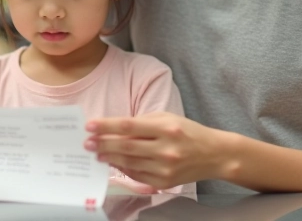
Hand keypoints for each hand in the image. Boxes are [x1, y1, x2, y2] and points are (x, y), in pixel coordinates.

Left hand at [85, 112, 227, 189]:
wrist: (214, 155)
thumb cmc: (188, 132)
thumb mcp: (167, 118)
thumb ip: (142, 123)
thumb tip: (113, 129)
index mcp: (166, 128)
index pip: (129, 126)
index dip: (107, 126)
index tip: (90, 125)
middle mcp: (166, 149)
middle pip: (126, 146)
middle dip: (103, 143)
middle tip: (87, 142)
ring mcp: (165, 168)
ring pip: (129, 162)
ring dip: (109, 157)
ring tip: (96, 152)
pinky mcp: (164, 182)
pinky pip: (137, 175)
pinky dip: (123, 168)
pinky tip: (113, 162)